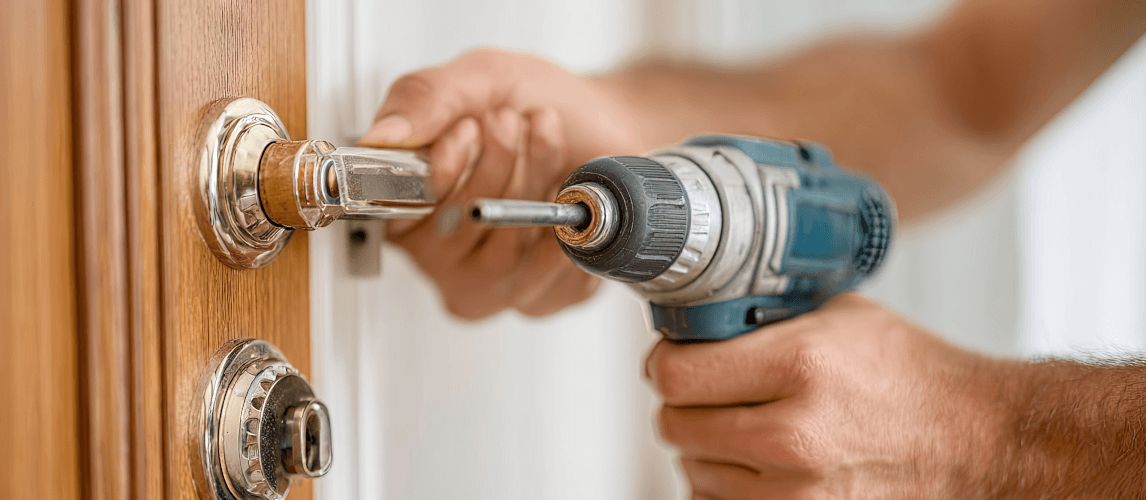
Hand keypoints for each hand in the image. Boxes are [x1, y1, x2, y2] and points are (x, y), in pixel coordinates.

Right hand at [360, 49, 642, 318]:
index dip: (438, 175)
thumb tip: (383, 135)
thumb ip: (427, 97)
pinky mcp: (539, 297)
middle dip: (496, 167)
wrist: (607, 120)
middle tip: (513, 122)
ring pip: (503, 256)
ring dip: (536, 188)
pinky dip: (568, 227)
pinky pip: (548, 279)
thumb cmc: (538, 104)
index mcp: (410, 202)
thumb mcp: (480, 78)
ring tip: (548, 141)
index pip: (400, 213)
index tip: (469, 130)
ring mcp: (489, 281)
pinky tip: (570, 194)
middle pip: (456, 233)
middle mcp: (442, 252)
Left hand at [646, 294, 1023, 498]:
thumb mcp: (838, 317)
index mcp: (800, 366)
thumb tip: (695, 318)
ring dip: (704, 447)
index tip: (672, 358)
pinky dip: (723, 485)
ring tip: (743, 425)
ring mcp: (798, 493)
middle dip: (682, 404)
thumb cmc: (911, 377)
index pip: (676, 375)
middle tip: (707, 390)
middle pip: (675, 425)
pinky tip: (750, 463)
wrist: (977, 441)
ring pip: (692, 470)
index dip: (663, 363)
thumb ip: (762, 315)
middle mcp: (794, 435)